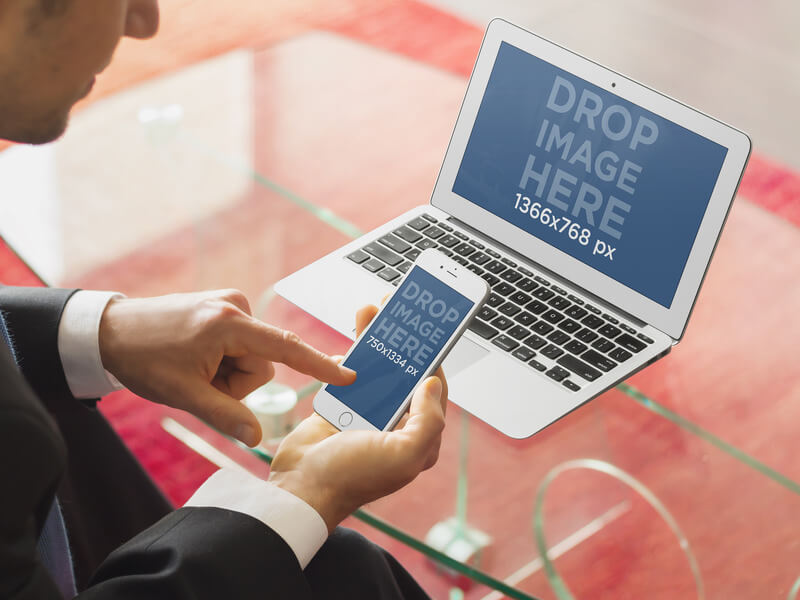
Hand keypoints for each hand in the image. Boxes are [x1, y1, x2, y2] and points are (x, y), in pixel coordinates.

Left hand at [98, 289, 354, 446]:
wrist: (109, 331)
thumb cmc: (143, 359)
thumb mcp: (184, 394)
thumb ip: (225, 415)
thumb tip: (257, 437)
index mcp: (229, 325)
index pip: (285, 348)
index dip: (318, 365)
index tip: (348, 374)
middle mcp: (235, 307)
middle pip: (262, 362)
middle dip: (237, 382)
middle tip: (200, 381)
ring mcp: (228, 305)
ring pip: (250, 357)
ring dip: (228, 373)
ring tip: (193, 369)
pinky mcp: (221, 308)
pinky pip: (239, 345)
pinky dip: (223, 360)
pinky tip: (195, 358)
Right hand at [267, 303, 448, 532]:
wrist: (301, 487)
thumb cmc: (350, 477)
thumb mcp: (403, 455)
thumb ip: (428, 420)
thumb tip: (434, 384)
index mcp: (416, 439)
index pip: (433, 392)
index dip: (431, 361)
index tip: (427, 335)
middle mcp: (395, 426)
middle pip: (403, 374)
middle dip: (401, 342)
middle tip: (398, 312)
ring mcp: (366, 415)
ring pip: (376, 369)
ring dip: (374, 341)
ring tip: (371, 311)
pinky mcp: (340, 408)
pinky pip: (349, 375)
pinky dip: (350, 357)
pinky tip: (349, 341)